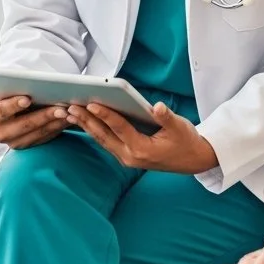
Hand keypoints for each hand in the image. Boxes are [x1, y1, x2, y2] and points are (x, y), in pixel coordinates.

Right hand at [0, 82, 70, 149]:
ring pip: (36, 134)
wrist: (15, 109)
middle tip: (59, 108)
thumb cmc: (9, 95)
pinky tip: (68, 120)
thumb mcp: (0, 88)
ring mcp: (15, 142)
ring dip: (54, 124)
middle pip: (23, 126)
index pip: (2, 111)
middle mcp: (1, 132)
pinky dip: (57, 129)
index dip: (14, 105)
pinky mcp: (29, 145)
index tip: (27, 98)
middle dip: (42, 116)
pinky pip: (44, 139)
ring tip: (67, 113)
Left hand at [66, 100, 217, 172]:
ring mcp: (127, 158)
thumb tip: (157, 107)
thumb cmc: (186, 141)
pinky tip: (85, 121)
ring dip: (86, 126)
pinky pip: (106, 142)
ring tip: (71, 113)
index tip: (91, 104)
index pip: (119, 128)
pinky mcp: (126, 156)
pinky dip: (95, 130)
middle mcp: (130, 156)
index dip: (105, 115)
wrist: (192, 160)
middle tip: (70, 107)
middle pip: (104, 135)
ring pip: (102, 140)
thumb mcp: (180, 126)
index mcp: (142, 149)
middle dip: (86, 121)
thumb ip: (166, 117)